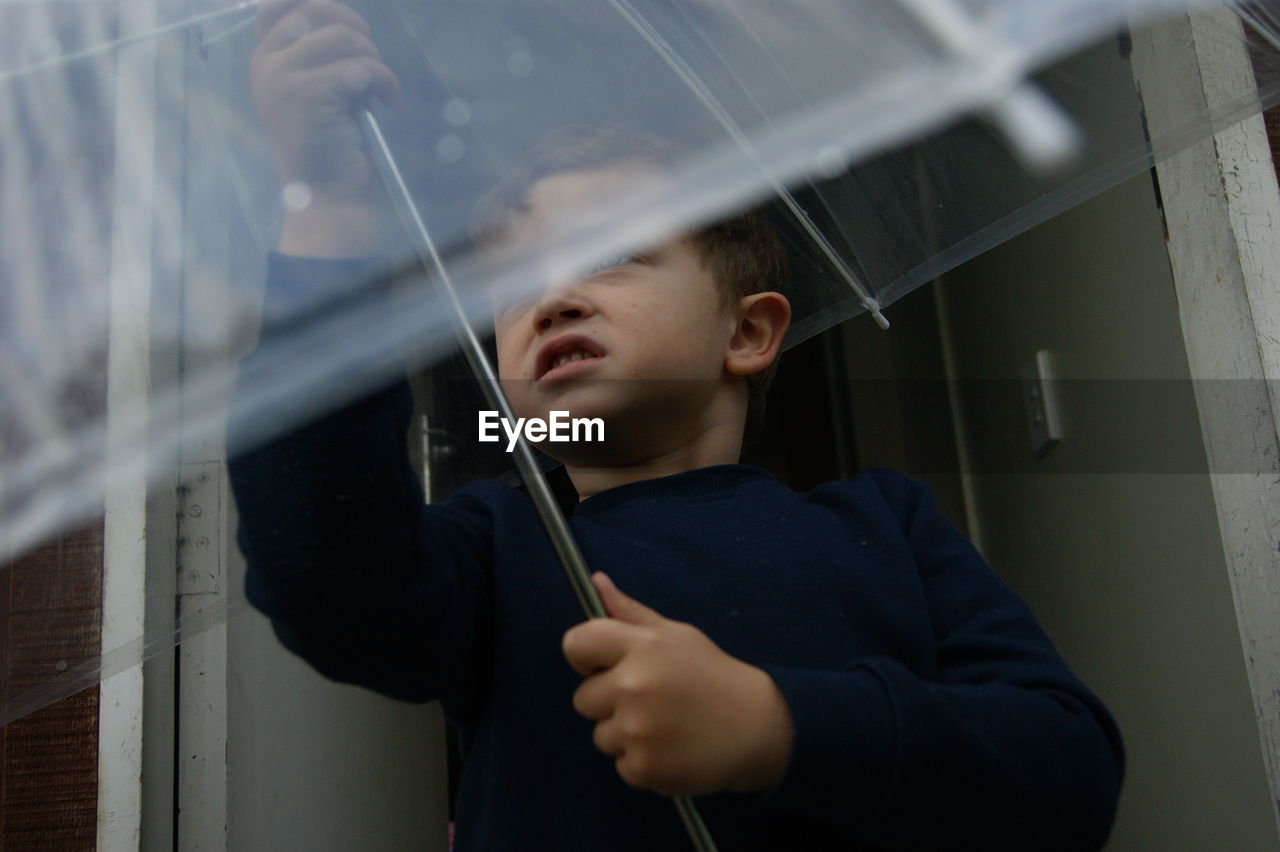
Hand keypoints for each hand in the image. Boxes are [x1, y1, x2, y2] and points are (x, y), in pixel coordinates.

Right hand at [251, 0, 401, 254]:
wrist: (325, 198)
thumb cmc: (326, 148)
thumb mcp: (314, 93)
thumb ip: (318, 57)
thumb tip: (349, 25)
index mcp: (264, 61)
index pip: (276, 4)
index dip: (318, 3)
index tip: (351, 29)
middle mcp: (266, 65)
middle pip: (314, 10)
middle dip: (354, 27)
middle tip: (370, 59)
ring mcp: (284, 79)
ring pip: (342, 36)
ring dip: (373, 58)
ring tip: (377, 89)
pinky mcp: (310, 94)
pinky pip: (361, 67)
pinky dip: (385, 81)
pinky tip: (388, 102)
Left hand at [562, 572, 793, 796]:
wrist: (755, 728)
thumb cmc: (711, 675)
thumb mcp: (675, 635)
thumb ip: (630, 613)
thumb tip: (596, 580)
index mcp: (642, 646)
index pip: (575, 644)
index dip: (585, 655)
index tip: (604, 664)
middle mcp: (635, 686)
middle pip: (582, 698)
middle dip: (609, 700)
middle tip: (650, 698)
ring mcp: (638, 730)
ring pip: (600, 735)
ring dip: (625, 733)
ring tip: (665, 724)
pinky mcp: (644, 767)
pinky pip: (619, 764)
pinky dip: (641, 761)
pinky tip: (671, 747)